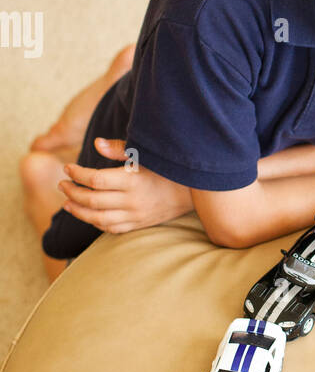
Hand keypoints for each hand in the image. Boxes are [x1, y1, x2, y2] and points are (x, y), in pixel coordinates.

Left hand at [59, 138, 193, 233]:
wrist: (194, 192)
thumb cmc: (167, 168)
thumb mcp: (146, 154)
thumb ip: (120, 149)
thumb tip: (96, 143)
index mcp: (133, 180)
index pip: (95, 179)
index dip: (77, 174)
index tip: (68, 167)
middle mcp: (132, 201)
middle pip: (92, 200)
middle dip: (72, 192)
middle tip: (62, 184)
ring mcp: (135, 215)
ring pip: (97, 218)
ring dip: (78, 210)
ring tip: (67, 202)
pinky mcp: (138, 224)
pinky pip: (111, 228)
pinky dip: (95, 222)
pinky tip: (87, 214)